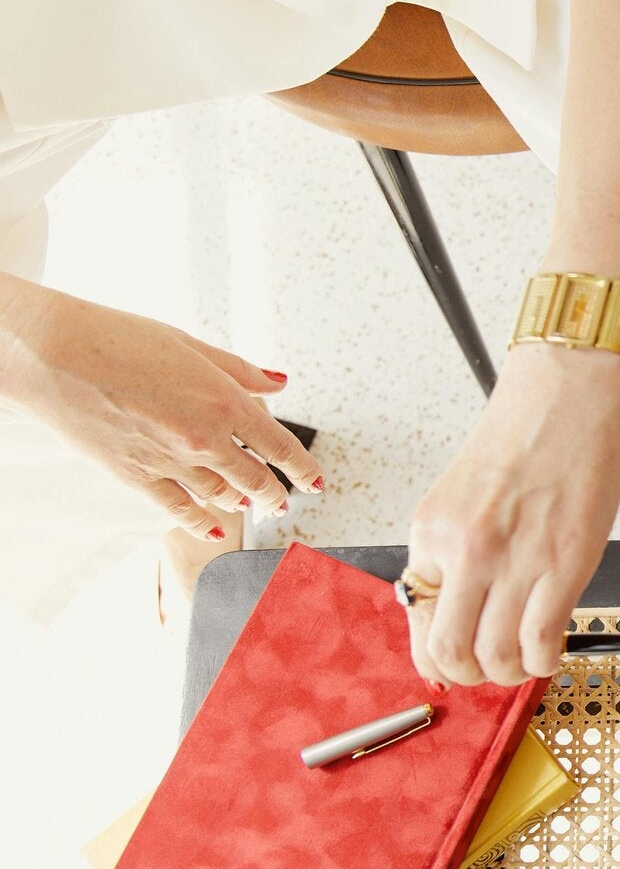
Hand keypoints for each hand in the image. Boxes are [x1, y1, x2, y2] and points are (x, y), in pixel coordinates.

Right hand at [0, 285, 319, 536]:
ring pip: (222, 496)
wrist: (55, 353)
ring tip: (252, 505)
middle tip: (283, 501)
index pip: (280, 447)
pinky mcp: (136, 476)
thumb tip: (278, 383)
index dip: (303, 469)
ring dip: (242, 502)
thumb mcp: (192, 346)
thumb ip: (240, 372)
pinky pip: (180, 509)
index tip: (316, 481)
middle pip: (255, 479)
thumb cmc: (120, 339)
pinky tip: (217, 529)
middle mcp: (204, 440)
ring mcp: (170, 462)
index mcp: (226, 404)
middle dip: (275, 493)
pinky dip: (203, 522)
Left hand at [405, 343, 619, 686]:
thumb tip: (456, 609)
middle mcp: (464, 549)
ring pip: (496, 658)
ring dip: (512, 674)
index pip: (417, 622)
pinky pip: (541, 642)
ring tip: (527, 659)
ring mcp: (513, 559)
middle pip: (450, 654)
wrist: (569, 393)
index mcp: (432, 531)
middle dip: (473, 676)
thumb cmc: (526, 434)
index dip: (438, 659)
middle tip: (493, 667)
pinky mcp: (563, 563)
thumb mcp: (462, 496)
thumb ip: (454, 551)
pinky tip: (553, 649)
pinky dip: (545, 661)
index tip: (457, 666)